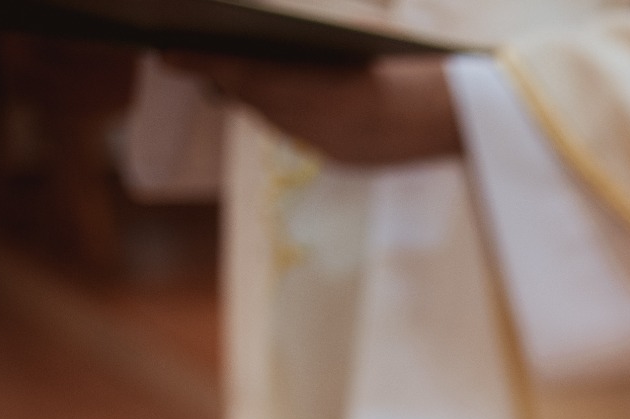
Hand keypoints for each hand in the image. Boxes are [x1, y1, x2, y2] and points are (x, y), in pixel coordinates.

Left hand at [163, 53, 459, 164]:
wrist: (463, 118)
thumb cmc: (414, 70)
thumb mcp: (354, 47)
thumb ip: (306, 56)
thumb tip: (248, 64)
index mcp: (308, 91)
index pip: (240, 75)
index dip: (202, 64)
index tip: (166, 52)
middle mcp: (312, 126)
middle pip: (253, 100)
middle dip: (223, 80)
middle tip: (189, 60)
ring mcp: (330, 145)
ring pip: (277, 119)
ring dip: (255, 99)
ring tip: (229, 80)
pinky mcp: (348, 159)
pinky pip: (305, 135)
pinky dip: (290, 117)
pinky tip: (288, 104)